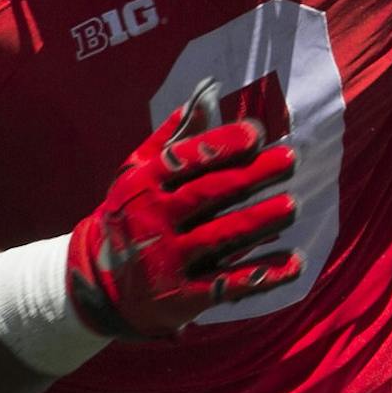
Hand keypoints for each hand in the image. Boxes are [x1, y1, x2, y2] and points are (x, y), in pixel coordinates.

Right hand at [66, 86, 299, 338]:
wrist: (97, 284)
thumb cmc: (131, 215)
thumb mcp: (137, 174)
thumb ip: (174, 138)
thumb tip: (205, 96)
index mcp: (144, 185)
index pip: (186, 160)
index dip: (222, 144)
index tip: (257, 133)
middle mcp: (154, 220)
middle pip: (210, 194)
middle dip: (252, 175)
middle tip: (289, 160)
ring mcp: (168, 260)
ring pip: (221, 237)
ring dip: (260, 221)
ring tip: (292, 205)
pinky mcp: (184, 297)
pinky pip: (229, 284)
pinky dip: (263, 275)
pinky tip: (294, 262)